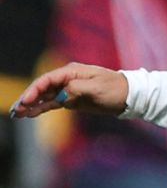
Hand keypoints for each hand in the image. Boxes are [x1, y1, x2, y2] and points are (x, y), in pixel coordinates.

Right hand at [9, 63, 128, 118]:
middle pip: (42, 88)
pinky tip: (30, 114)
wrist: (129, 96)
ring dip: (32, 105)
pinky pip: (52, 104)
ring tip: (18, 114)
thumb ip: (77, 89)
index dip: (34, 90)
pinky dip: (41, 109)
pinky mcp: (72, 100)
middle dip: (28, 98)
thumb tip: (62, 94)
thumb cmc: (115, 88)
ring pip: (45, 97)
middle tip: (16, 111)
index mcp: (72, 72)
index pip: (47, 79)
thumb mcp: (97, 87)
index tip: (25, 101)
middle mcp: (67, 79)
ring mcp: (69, 89)